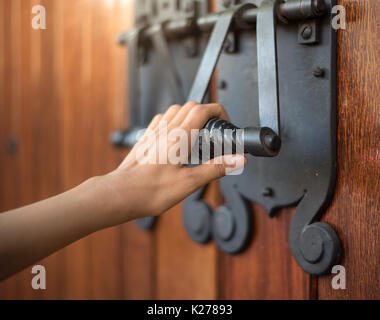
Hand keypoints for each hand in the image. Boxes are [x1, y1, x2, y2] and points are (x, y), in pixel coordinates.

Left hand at [98, 102, 246, 225]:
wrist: (121, 194)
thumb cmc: (150, 191)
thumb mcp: (189, 183)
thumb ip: (215, 168)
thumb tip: (237, 160)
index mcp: (179, 137)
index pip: (202, 109)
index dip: (218, 111)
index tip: (225, 122)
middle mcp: (165, 130)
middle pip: (190, 105)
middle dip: (207, 112)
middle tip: (214, 129)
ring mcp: (154, 132)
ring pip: (175, 110)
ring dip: (190, 114)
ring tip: (198, 133)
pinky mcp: (146, 138)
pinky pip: (162, 119)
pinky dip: (174, 120)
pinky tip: (176, 136)